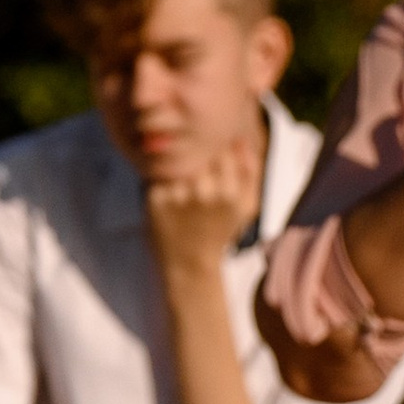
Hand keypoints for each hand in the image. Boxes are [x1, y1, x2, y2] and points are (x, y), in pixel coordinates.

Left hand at [142, 138, 261, 294]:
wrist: (190, 265)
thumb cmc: (220, 231)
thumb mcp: (246, 206)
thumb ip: (250, 172)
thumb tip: (240, 138)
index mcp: (230, 193)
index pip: (222, 150)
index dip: (216, 151)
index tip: (212, 163)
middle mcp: (204, 192)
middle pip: (198, 153)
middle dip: (195, 156)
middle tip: (193, 172)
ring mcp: (177, 195)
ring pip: (177, 159)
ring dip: (177, 164)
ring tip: (180, 183)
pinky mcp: (154, 199)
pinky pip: (156, 172)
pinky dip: (159, 177)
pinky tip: (166, 193)